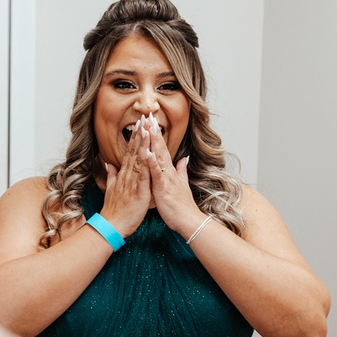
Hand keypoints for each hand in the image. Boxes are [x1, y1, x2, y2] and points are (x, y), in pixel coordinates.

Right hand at [99, 117, 151, 237]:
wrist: (112, 226)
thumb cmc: (115, 210)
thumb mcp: (113, 189)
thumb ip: (112, 175)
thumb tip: (108, 164)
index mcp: (124, 175)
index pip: (130, 152)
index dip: (135, 138)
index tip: (139, 125)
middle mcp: (127, 175)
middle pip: (134, 151)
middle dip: (139, 134)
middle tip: (143, 118)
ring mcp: (132, 182)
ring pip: (138, 159)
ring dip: (143, 144)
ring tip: (146, 129)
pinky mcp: (138, 191)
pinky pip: (143, 175)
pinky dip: (146, 163)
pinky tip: (149, 152)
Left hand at [143, 116, 206, 236]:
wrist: (189, 221)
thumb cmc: (182, 206)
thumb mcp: (181, 185)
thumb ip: (182, 171)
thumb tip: (184, 159)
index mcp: (169, 171)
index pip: (162, 149)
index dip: (156, 135)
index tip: (151, 121)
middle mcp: (168, 172)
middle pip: (160, 148)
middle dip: (154, 132)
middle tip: (148, 116)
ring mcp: (166, 179)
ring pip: (158, 157)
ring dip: (153, 142)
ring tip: (148, 127)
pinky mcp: (163, 188)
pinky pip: (157, 174)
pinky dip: (152, 163)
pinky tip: (148, 153)